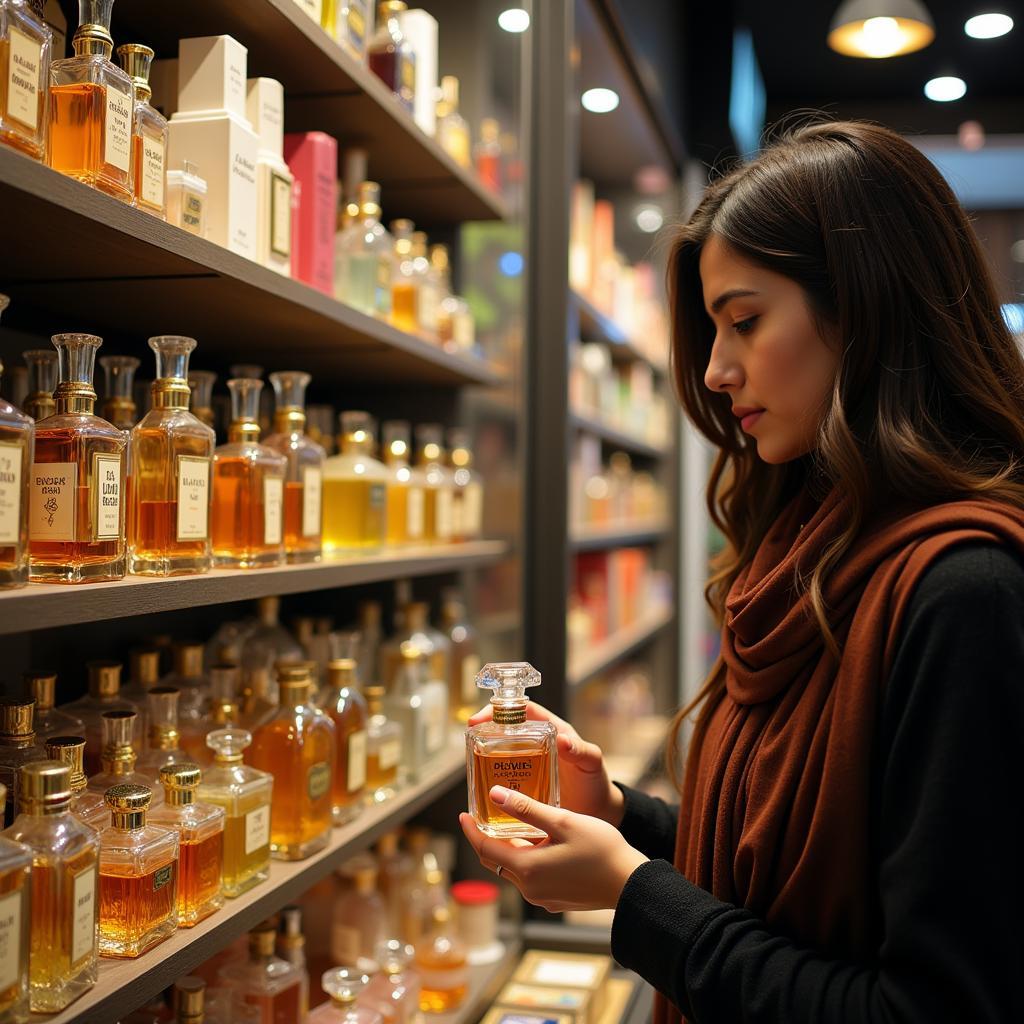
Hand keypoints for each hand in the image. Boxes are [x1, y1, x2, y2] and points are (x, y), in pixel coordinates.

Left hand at [459, 787, 647, 912]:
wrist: (631, 884)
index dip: (471, 831)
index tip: (463, 814)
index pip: (485, 849)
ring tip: (511, 823)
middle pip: (497, 861)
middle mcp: (529, 888)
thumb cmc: (601, 849)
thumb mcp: (563, 821)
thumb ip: (527, 809)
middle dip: (487, 839)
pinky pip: (531, 878)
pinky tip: (537, 842)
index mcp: (528, 868)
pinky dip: (526, 859)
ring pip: (515, 869)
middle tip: (484, 816)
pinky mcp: (555, 900)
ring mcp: (542, 897)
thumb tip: (494, 795)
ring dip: (509, 848)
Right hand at [468, 702, 623, 824]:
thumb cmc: (595, 781)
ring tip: (475, 766)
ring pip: (501, 754)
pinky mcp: (524, 786)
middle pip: (505, 730)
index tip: (481, 718)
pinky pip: (505, 779)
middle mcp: (536, 745)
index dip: (500, 709)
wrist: (598, 811)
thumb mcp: (591, 763)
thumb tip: (565, 740)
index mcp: (551, 731)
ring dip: (486, 757)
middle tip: (471, 740)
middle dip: (486, 731)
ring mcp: (528, 765)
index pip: (521, 710)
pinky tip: (484, 791)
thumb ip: (581, 751)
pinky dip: (493, 782)